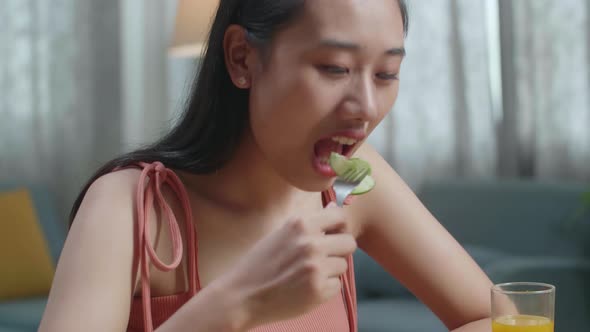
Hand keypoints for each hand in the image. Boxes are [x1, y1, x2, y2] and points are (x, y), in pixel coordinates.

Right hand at [218, 202, 356, 327]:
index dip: (340, 227)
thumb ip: (308, 223)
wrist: (243, 295)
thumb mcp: (280, 233)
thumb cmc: (259, 264)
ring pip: (343, 265)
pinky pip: (336, 285)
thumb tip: (333, 207)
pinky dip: (325, 288)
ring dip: (331, 270)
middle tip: (324, 258)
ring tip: (309, 274)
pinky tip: (306, 288)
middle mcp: (310, 243)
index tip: (334, 234)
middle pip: (349, 242)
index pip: (340, 216)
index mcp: (300, 224)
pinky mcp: (319, 290)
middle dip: (339, 250)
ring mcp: (316, 267)